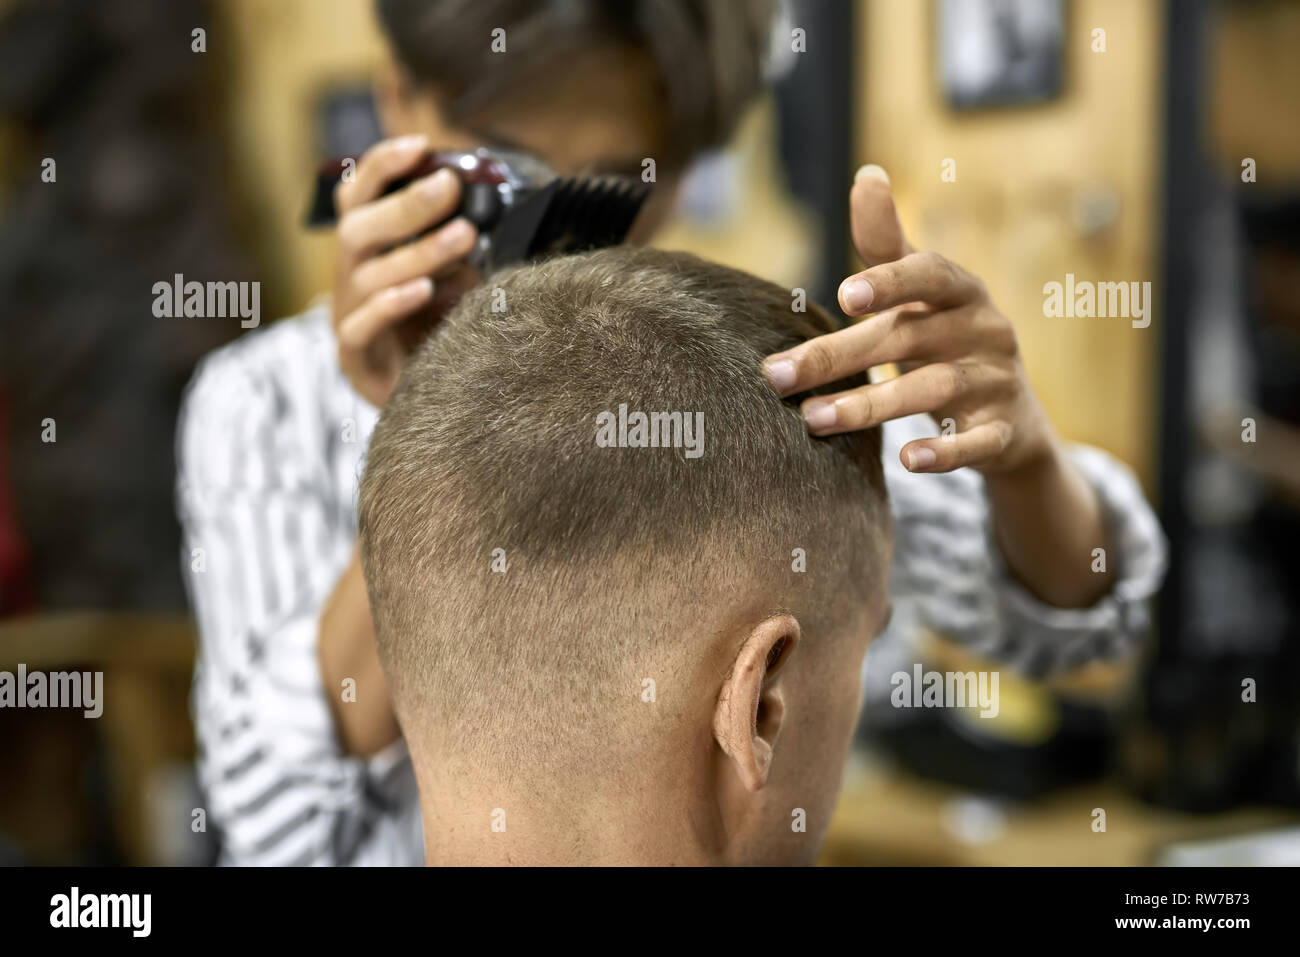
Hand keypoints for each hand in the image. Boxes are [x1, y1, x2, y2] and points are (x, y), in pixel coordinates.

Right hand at [332, 134, 480, 406]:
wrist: (426, 400)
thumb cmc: (437, 329)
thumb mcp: (453, 276)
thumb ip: (458, 241)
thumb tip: (490, 204)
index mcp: (366, 250)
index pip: (357, 196)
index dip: (381, 166)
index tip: (420, 146)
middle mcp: (350, 276)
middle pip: (359, 228)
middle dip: (407, 205)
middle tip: (450, 188)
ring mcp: (348, 315)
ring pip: (367, 275)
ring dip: (418, 251)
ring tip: (464, 237)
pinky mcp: (356, 357)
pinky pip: (361, 326)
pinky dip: (391, 305)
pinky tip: (422, 290)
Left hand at [763, 165, 1053, 476]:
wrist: (1013, 417)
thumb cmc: (947, 340)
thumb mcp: (923, 293)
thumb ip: (888, 244)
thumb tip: (866, 173)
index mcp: (959, 293)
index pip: (929, 275)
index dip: (891, 282)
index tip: (844, 294)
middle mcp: (982, 330)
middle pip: (908, 339)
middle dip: (841, 357)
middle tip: (778, 376)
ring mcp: (995, 382)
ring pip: (933, 391)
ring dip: (871, 406)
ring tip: (812, 420)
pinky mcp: (1002, 432)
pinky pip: (976, 444)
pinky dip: (946, 452)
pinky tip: (908, 462)